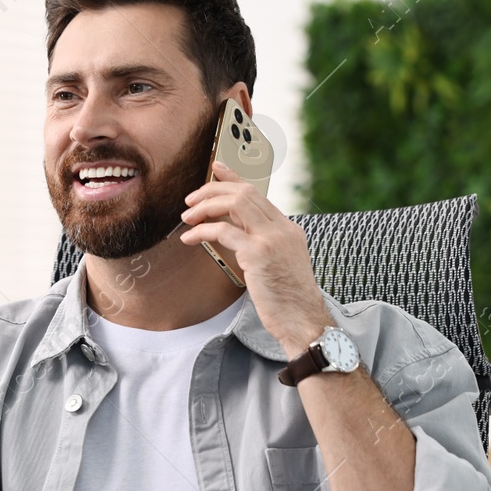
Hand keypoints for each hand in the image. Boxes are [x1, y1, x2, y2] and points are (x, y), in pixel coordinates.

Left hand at [180, 162, 330, 355]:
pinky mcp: (258, 253)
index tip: (216, 169)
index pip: (257, 193)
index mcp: (288, 229)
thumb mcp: (279, 265)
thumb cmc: (288, 301)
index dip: (234, 178)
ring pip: (234, 204)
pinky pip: (223, 231)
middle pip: (244, 193)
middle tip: (190, 200)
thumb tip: (234, 235)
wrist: (303, 321)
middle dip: (212, 190)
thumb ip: (261, 246)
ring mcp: (272, 238)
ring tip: (187, 217)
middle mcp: (282, 228)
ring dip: (205, 206)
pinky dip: (202, 231)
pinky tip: (189, 238)